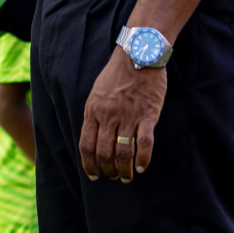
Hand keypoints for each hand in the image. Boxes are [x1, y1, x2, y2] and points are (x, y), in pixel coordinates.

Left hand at [79, 48, 165, 181]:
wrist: (138, 55)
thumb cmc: (117, 74)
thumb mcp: (97, 92)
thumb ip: (95, 113)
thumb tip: (94, 136)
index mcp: (93, 110)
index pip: (86, 145)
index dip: (89, 164)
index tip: (93, 175)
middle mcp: (108, 116)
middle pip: (104, 153)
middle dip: (107, 170)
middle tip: (113, 177)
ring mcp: (128, 116)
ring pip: (123, 153)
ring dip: (124, 170)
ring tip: (126, 177)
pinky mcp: (147, 116)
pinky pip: (144, 144)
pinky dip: (143, 159)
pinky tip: (142, 167)